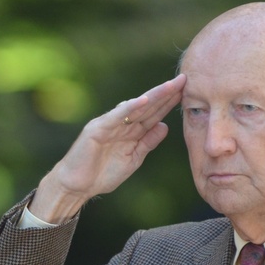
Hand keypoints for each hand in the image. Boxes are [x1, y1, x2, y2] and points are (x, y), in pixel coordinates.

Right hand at [29, 74, 185, 221]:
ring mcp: (109, 124)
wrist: (76, 186)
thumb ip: (148, 142)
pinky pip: (116, 116)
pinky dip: (130, 108)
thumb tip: (164, 126)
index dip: (170, 103)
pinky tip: (144, 100)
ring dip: (153, 96)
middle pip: (148, 106)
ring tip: (170, 86)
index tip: (188, 92)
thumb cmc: (101, 174)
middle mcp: (121, 123)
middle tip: (185, 79)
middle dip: (166, 93)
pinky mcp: (97, 128)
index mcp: (130, 131)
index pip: (153, 114)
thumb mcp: (133, 159)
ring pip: (135, 107)